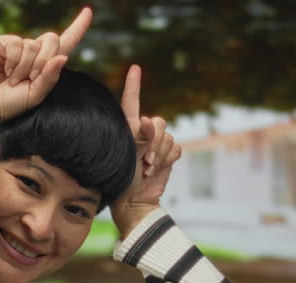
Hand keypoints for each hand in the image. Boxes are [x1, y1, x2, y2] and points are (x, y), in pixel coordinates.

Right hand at [0, 7, 92, 124]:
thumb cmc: (10, 103)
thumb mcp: (36, 95)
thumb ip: (50, 78)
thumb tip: (63, 57)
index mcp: (46, 63)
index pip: (66, 41)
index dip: (78, 27)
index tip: (88, 12)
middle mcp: (34, 50)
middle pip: (53, 39)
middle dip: (45, 61)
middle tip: (31, 78)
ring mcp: (18, 45)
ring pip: (33, 45)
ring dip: (25, 67)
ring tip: (13, 79)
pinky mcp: (3, 42)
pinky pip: (17, 44)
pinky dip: (13, 62)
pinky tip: (5, 71)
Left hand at [111, 65, 181, 237]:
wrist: (133, 201)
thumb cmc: (120, 179)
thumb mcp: (125, 155)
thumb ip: (138, 136)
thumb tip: (148, 120)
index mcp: (127, 128)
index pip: (131, 102)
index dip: (134, 85)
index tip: (134, 68)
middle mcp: (143, 133)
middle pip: (158, 122)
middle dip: (153, 141)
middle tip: (143, 161)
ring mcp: (157, 144)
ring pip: (168, 136)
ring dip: (159, 154)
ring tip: (146, 169)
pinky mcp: (168, 155)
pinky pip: (176, 148)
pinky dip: (167, 160)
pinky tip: (155, 170)